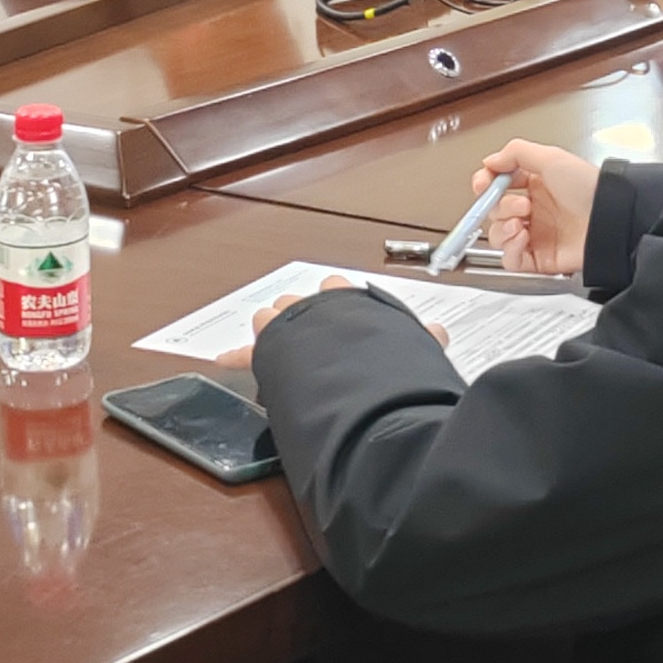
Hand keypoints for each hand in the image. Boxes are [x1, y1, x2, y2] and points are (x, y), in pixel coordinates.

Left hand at [213, 274, 446, 370]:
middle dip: (302, 315)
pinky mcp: (268, 348)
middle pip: (301, 302)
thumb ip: (423, 338)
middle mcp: (314, 303)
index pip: (338, 290)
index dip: (338, 306)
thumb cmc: (386, 359)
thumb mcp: (415, 346)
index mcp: (348, 297)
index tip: (341, 320)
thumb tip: (439, 333)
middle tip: (310, 340)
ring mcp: (288, 323)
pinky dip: (237, 356)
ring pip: (273, 318)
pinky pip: (248, 351)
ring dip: (275, 331)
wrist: (356, 372)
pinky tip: (224, 359)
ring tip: (279, 346)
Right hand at [474, 140, 599, 275]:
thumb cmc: (589, 188)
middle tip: (522, 205)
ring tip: (521, 223)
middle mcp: (534, 210)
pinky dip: (510, 250)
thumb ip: (516, 153)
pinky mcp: (540, 259)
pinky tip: (522, 238)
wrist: (609, 219)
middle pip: (494, 212)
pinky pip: (511, 260)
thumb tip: (490, 161)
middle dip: (500, 207)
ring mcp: (536, 235)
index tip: (484, 184)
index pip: (497, 186)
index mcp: (535, 185)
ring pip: (499, 237)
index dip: (485, 185)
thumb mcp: (552, 157)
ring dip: (502, 229)